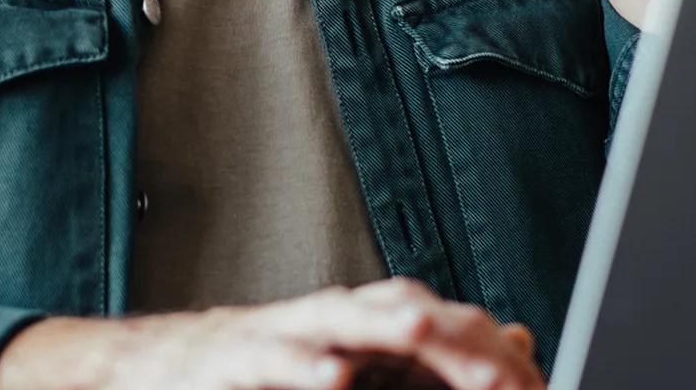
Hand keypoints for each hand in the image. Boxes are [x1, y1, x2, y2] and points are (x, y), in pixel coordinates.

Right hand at [0, 278, 541, 389]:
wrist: (165, 368)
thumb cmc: (269, 372)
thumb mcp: (358, 371)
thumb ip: (433, 365)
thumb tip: (517, 337)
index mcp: (369, 326)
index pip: (446, 330)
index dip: (490, 358)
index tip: (530, 388)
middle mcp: (333, 319)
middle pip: (405, 313)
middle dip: (454, 343)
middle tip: (504, 374)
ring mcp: (284, 335)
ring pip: (340, 321)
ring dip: (383, 326)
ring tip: (424, 335)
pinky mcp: (237, 360)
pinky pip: (273, 361)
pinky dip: (303, 367)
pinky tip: (332, 376)